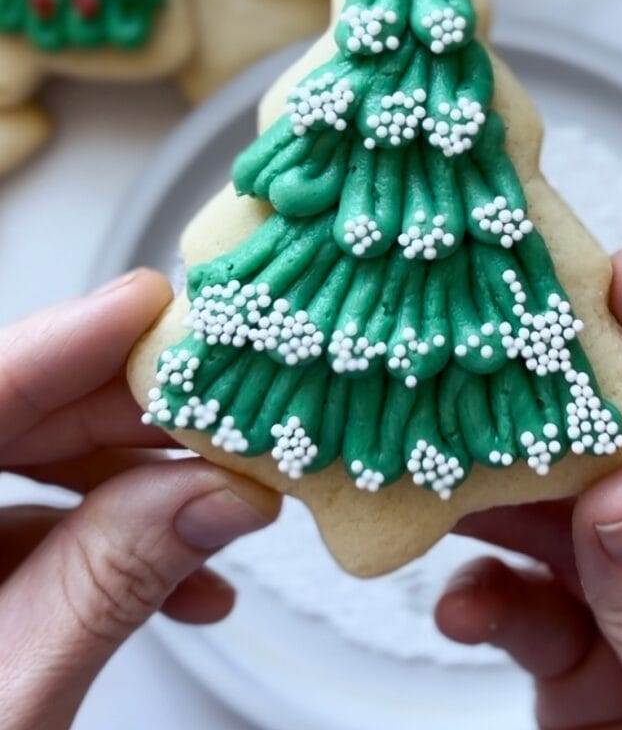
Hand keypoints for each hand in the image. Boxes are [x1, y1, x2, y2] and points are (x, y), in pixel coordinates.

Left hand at [0, 270, 280, 729]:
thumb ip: (109, 583)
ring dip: (129, 481)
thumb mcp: (10, 699)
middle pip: (10, 414)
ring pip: (20, 464)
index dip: (72, 339)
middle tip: (222, 415)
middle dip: (130, 414)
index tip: (157, 308)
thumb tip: (212, 494)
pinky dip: (98, 538)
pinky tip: (173, 573)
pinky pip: (16, 523)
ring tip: (215, 506)